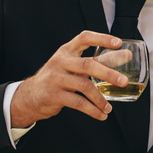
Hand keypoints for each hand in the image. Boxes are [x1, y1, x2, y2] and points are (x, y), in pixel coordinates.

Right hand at [10, 31, 128, 127]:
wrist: (28, 97)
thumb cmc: (57, 78)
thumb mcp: (71, 65)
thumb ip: (94, 61)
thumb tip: (124, 55)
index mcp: (66, 51)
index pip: (84, 38)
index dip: (102, 38)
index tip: (119, 43)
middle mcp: (60, 62)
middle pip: (87, 65)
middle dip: (108, 73)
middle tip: (123, 81)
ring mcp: (55, 78)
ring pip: (84, 86)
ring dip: (100, 99)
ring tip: (109, 108)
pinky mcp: (53, 95)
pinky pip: (78, 103)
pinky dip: (92, 110)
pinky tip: (101, 114)